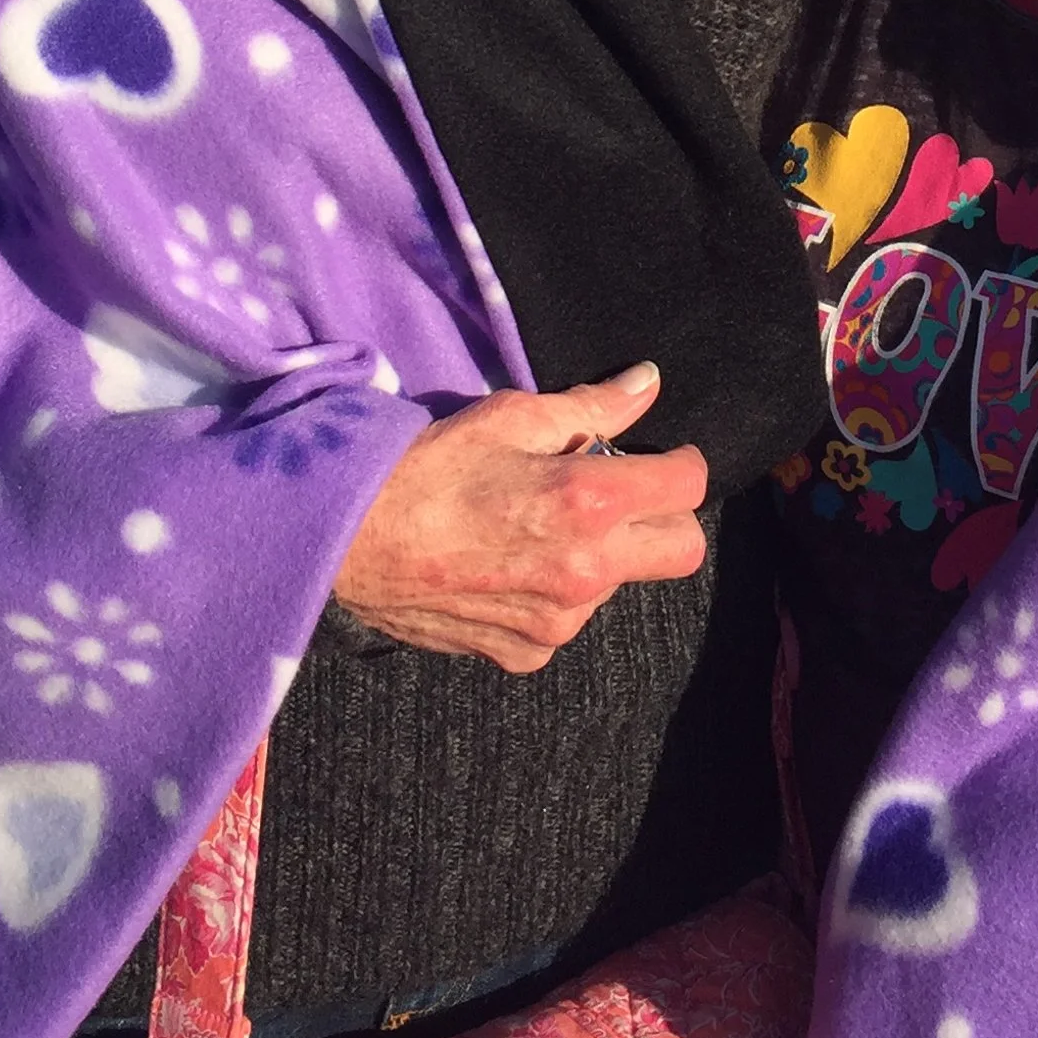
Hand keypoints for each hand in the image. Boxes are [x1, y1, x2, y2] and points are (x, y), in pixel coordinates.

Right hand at [330, 364, 707, 672]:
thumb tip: (647, 384)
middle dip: (665, 517)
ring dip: (602, 555)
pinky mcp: (525, 653)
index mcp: (589, 503)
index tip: (661, 456)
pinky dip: (553, 594)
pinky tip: (507, 565)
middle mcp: (586, 572)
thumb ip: (591, 408)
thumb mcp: (510, 417)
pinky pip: (566, 621)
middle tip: (620, 493)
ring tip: (538, 526)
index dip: (679, 462)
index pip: (688, 486)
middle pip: (682, 550)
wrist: (348, 542)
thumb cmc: (426, 469)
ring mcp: (558, 623)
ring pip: (619, 584)